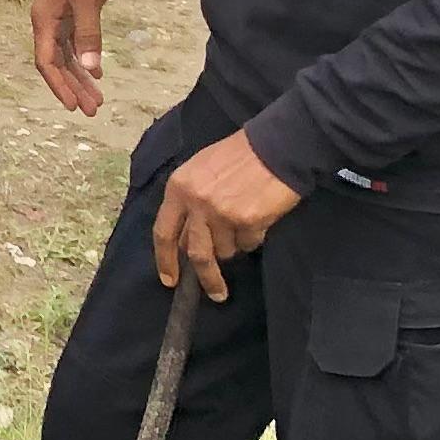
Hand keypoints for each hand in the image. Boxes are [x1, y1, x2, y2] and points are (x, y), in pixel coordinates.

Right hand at [30, 0, 120, 113]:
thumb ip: (88, 33)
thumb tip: (89, 67)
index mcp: (44, 20)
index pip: (46, 61)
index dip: (59, 85)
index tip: (74, 106)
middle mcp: (47, 23)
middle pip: (56, 64)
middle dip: (72, 88)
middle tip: (91, 110)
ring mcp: (59, 19)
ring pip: (67, 57)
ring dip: (80, 78)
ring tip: (97, 99)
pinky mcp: (72, 14)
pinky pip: (75, 45)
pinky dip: (85, 60)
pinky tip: (97, 74)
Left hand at [152, 130, 299, 300]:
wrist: (276, 146)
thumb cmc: (239, 156)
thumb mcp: (200, 170)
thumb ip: (189, 200)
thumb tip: (187, 237)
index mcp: (178, 188)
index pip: (164, 232)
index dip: (165, 260)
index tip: (169, 280)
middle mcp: (196, 203)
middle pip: (195, 253)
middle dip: (205, 277)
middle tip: (215, 293)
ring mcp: (221, 214)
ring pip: (224, 250)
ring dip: (235, 246)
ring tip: (245, 225)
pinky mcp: (247, 221)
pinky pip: (248, 244)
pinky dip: (253, 238)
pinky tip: (259, 220)